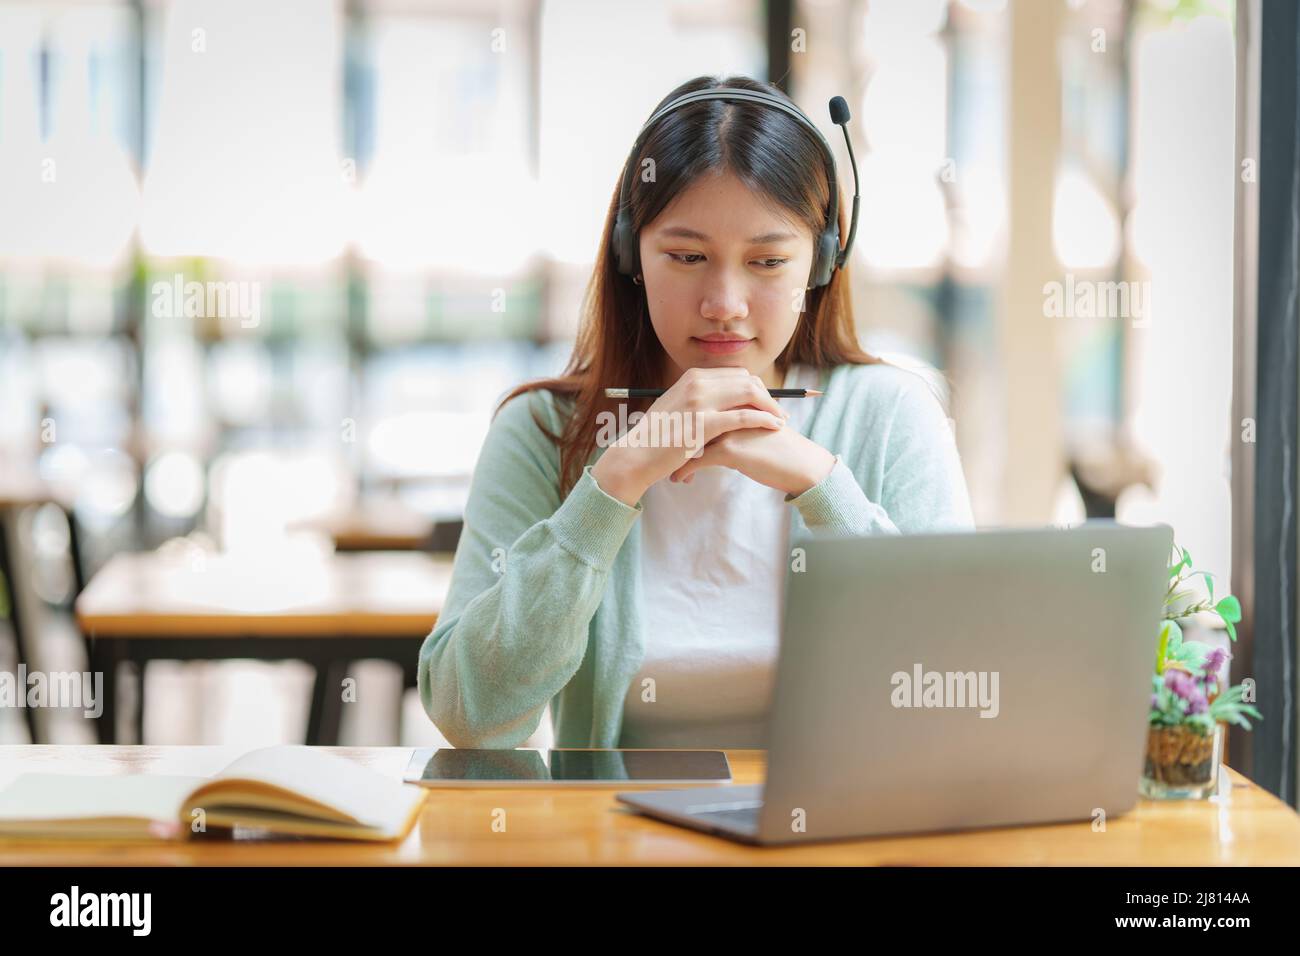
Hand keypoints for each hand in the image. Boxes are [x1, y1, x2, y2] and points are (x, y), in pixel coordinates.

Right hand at [591, 366, 789, 504]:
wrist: (636, 455)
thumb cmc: (657, 437)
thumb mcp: (678, 408)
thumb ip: (699, 401)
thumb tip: (721, 403)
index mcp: (692, 376)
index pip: (736, 374)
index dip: (756, 387)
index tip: (767, 403)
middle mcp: (697, 383)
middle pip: (746, 380)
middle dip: (767, 395)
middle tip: (778, 413)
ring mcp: (699, 401)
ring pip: (749, 393)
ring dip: (770, 406)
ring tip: (781, 421)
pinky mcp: (703, 424)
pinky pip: (743, 417)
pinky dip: (763, 420)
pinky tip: (774, 427)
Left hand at [667, 423, 836, 497]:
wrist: (802, 464)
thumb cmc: (780, 449)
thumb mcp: (754, 430)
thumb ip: (734, 424)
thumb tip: (711, 431)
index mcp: (734, 403)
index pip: (699, 406)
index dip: (683, 421)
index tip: (672, 437)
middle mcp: (728, 410)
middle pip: (689, 420)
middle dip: (674, 439)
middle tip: (665, 454)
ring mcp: (728, 428)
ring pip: (690, 440)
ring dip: (677, 456)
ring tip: (669, 469)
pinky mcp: (730, 449)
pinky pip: (698, 460)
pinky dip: (685, 470)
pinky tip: (678, 480)